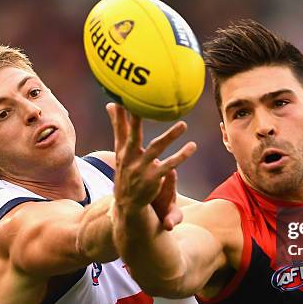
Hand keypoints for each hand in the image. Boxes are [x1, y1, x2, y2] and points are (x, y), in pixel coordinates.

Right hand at [106, 103, 196, 229]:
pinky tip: (192, 147)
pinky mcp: (153, 179)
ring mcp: (141, 169)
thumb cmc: (126, 171)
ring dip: (170, 137)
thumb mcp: (120, 151)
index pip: (119, 130)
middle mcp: (129, 159)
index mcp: (122, 151)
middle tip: (142, 104)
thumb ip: (119, 128)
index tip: (119, 99)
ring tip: (183, 125)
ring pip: (156, 149)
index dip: (118, 115)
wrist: (126, 204)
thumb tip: (111, 104)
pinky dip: (180, 156)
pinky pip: (169, 166)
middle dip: (136, 121)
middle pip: (133, 137)